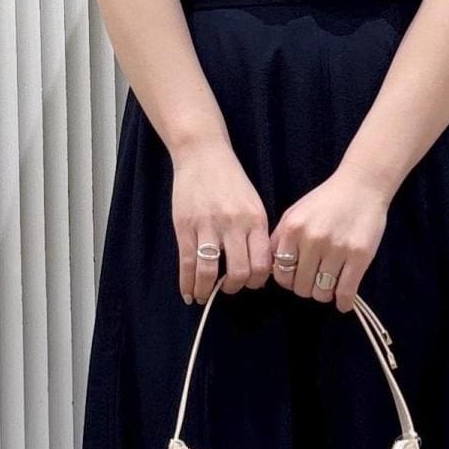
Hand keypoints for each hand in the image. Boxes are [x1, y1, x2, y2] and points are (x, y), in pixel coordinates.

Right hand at [171, 140, 273, 302]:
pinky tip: (188, 293)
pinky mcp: (185, 225)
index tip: (251, 283)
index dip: (258, 281)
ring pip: (210, 271)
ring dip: (207, 289)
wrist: (203, 154)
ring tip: (204, 294)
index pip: (263, 263)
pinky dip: (187, 283)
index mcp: (255, 220)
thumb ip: (255, 234)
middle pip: (239, 272)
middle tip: (227, 288)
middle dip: (233, 287)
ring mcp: (208, 225)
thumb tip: (257, 269)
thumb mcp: (253, 204)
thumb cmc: (230, 180)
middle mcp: (234, 224)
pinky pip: (187, 262)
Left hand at [268, 167, 390, 309]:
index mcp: (292, 229)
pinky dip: (343, 302)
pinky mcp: (359, 255)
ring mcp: (336, 248)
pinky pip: (346, 291)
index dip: (288, 280)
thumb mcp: (295, 214)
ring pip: (322, 292)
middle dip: (306, 288)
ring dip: (325, 294)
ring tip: (329, 285)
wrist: (361, 186)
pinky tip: (343, 301)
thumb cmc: (326, 201)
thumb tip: (274, 271)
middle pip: (300, 286)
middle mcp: (312, 239)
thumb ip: (281, 240)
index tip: (297, 277)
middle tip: (315, 281)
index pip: (281, 273)